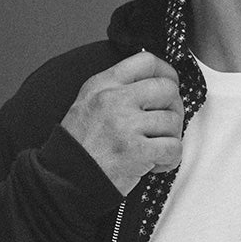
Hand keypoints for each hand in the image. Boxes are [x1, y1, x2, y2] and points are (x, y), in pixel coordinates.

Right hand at [61, 51, 183, 193]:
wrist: (66, 179)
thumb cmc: (80, 146)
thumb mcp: (87, 102)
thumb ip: (116, 88)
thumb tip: (152, 81)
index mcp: (102, 85)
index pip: (146, 62)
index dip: (166, 73)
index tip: (169, 85)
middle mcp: (114, 100)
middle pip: (167, 89)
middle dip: (174, 107)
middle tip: (166, 123)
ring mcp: (126, 125)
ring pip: (173, 120)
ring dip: (171, 137)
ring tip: (156, 147)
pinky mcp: (137, 151)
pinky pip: (173, 148)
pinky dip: (170, 159)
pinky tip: (156, 163)